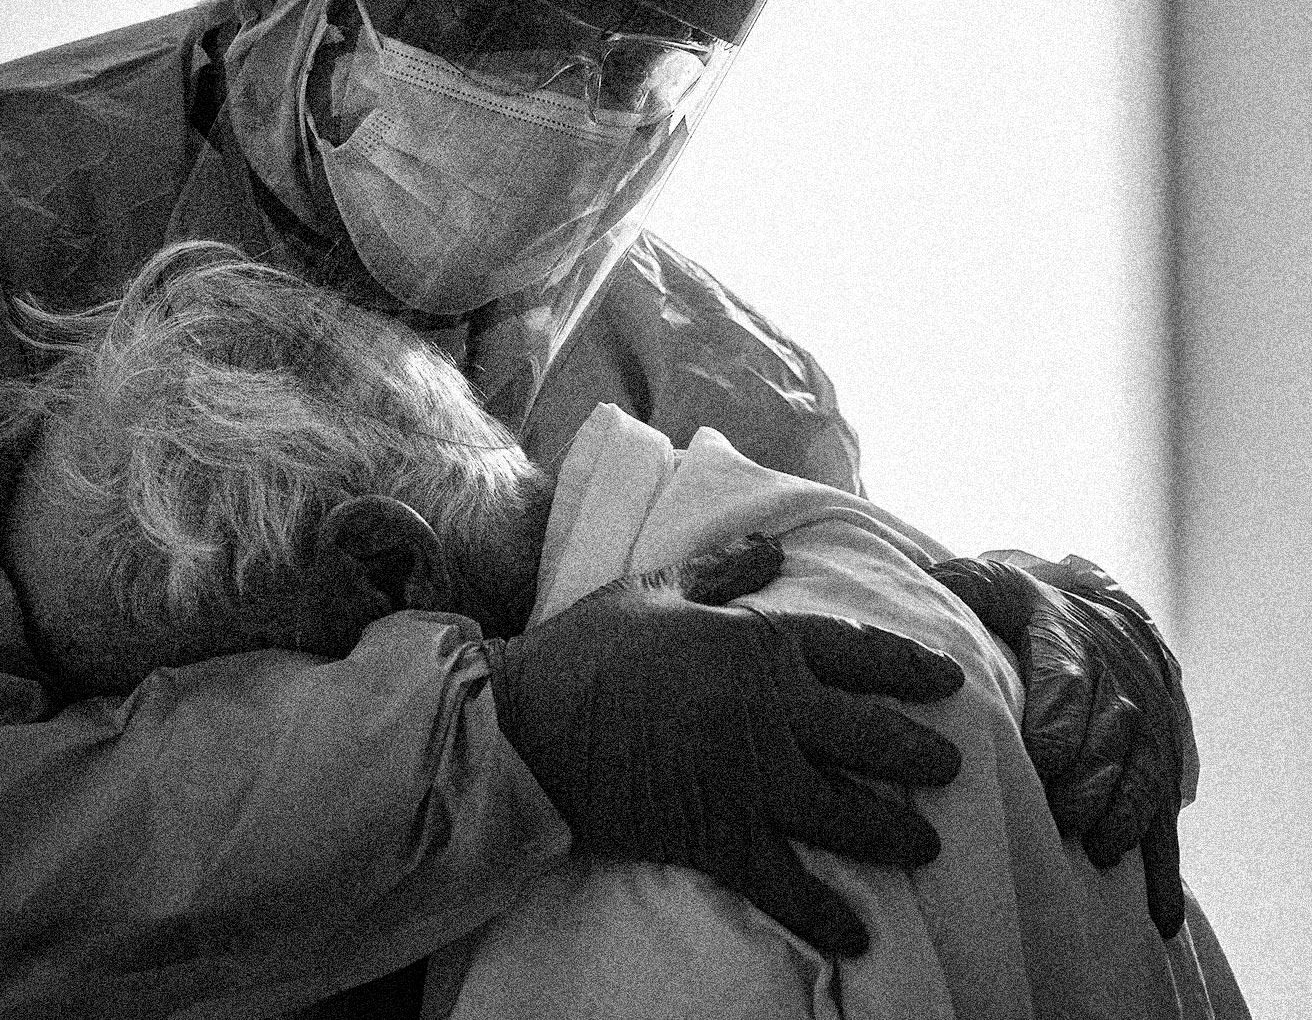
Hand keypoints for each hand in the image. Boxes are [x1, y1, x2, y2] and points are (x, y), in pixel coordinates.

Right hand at [488, 534, 965, 957]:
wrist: (528, 724)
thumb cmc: (587, 649)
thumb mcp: (655, 589)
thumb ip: (722, 571)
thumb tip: (775, 545)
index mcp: (758, 644)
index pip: (857, 652)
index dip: (909, 667)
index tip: (948, 680)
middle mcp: (770, 713)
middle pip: (872, 738)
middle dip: (921, 756)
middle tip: (950, 769)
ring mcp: (750, 780)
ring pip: (848, 814)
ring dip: (893, 832)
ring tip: (924, 844)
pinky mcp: (719, 836)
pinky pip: (787, 883)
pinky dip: (825, 913)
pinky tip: (856, 934)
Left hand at [927, 552, 1191, 936]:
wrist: (1104, 620)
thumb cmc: (1027, 610)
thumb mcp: (996, 584)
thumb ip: (965, 586)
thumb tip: (925, 584)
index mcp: (1071, 645)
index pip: (1068, 682)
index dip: (1060, 720)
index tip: (1042, 758)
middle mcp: (1116, 690)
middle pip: (1108, 737)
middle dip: (1089, 777)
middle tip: (1062, 815)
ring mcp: (1144, 735)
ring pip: (1142, 777)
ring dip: (1124, 815)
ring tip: (1097, 850)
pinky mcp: (1158, 774)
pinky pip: (1165, 823)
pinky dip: (1162, 871)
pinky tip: (1156, 916)